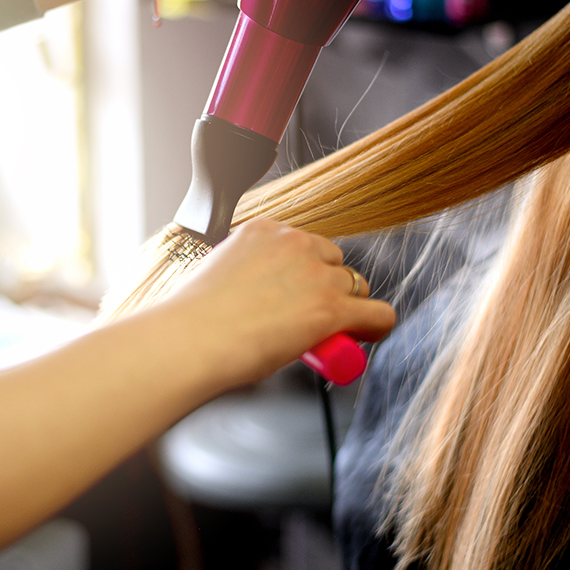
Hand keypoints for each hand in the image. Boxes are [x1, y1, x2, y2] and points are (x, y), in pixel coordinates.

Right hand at [155, 218, 395, 387]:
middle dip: (325, 286)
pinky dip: (375, 325)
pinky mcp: (331, 309)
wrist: (192, 339)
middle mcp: (294, 244)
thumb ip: (246, 271)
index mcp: (262, 230)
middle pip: (332, 261)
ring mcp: (316, 275)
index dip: (304, 272)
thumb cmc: (192, 317)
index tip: (294, 292)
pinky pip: (376, 313)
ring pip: (355, 285)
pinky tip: (367, 333)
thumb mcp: (218, 271)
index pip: (302, 244)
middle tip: (306, 315)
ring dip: (346, 305)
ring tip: (329, 330)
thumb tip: (258, 294)